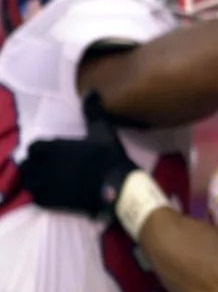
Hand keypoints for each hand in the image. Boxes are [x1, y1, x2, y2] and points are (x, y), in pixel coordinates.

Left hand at [20, 92, 136, 216]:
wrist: (116, 185)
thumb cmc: (108, 156)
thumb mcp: (102, 130)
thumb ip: (92, 111)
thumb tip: (91, 91)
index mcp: (55, 147)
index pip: (33, 148)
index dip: (38, 151)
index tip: (44, 153)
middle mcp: (46, 165)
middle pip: (27, 166)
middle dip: (33, 166)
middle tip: (43, 168)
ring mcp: (49, 184)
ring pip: (29, 183)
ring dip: (34, 181)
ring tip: (43, 181)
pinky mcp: (55, 201)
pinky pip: (36, 199)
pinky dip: (40, 197)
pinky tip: (49, 194)